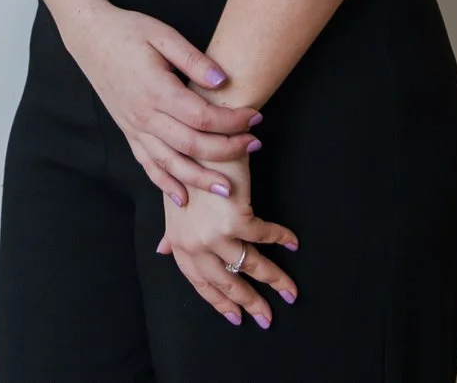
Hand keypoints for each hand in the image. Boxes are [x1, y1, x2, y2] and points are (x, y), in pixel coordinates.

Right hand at [58, 3, 260, 204]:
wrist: (90, 37)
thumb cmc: (128, 32)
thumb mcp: (163, 35)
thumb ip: (194, 60)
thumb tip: (223, 81)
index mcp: (156, 89)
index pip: (203, 116)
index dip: (233, 120)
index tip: (256, 117)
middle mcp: (144, 115)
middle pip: (191, 144)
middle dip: (227, 150)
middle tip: (254, 146)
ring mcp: (134, 127)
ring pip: (170, 163)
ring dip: (200, 179)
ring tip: (227, 188)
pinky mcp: (128, 133)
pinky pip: (148, 165)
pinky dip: (165, 184)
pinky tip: (183, 198)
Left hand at [155, 158, 299, 327]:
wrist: (202, 138)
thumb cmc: (189, 166)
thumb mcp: (173, 202)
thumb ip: (171, 231)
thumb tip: (163, 252)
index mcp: (180, 243)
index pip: (201, 283)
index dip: (220, 302)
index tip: (236, 317)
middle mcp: (194, 244)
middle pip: (227, 282)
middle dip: (250, 302)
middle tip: (267, 318)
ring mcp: (214, 234)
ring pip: (250, 266)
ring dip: (275, 280)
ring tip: (291, 292)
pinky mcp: (236, 219)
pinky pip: (265, 237)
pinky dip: (282, 238)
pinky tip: (293, 242)